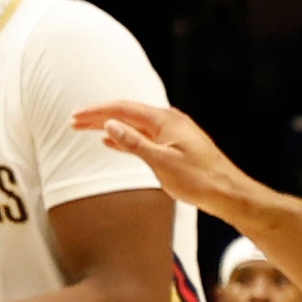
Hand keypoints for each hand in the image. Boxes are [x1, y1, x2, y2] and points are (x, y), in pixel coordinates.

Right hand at [68, 101, 269, 223]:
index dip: (97, 112)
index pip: (123, 109)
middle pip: (126, 113)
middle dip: (99, 116)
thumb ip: (134, 142)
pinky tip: (112, 141)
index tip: (76, 117)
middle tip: (74, 122)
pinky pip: (143, 135)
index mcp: (165, 120)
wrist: (227, 192)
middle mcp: (168, 121)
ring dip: (109, 126)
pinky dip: (124, 137)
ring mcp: (172, 133)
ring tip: (86, 130)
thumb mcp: (161, 161)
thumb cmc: (199, 179)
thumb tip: (109, 125)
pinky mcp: (174, 145)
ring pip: (133, 124)